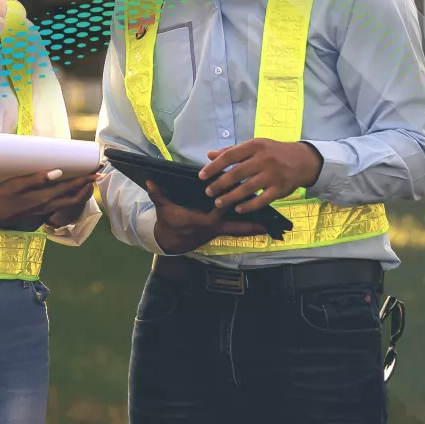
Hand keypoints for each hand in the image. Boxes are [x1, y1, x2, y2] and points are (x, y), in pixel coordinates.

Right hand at [0, 169, 98, 229]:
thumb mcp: (17, 184)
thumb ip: (38, 179)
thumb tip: (59, 172)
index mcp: (43, 198)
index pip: (69, 188)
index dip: (85, 180)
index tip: (97, 173)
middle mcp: (47, 208)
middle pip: (74, 199)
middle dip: (87, 188)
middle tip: (96, 177)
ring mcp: (43, 214)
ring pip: (67, 205)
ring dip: (78, 195)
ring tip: (84, 185)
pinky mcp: (38, 217)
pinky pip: (58, 208)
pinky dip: (67, 201)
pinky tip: (64, 196)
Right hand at [147, 180, 267, 254]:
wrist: (170, 241)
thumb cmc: (169, 223)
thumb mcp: (163, 209)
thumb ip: (158, 195)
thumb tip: (150, 181)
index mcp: (203, 221)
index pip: (220, 210)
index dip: (231, 202)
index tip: (244, 193)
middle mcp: (215, 227)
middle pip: (239, 227)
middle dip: (255, 226)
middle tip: (273, 224)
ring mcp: (219, 231)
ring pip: (240, 229)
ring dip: (255, 225)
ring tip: (273, 222)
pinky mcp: (219, 231)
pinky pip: (237, 228)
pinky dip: (247, 225)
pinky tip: (259, 220)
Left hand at [199, 139, 322, 213]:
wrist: (303, 160)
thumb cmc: (273, 152)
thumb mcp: (254, 146)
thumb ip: (232, 151)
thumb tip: (209, 154)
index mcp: (255, 146)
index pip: (229, 156)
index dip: (214, 166)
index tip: (202, 176)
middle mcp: (264, 160)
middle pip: (236, 173)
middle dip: (220, 184)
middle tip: (208, 192)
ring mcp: (273, 175)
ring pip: (247, 188)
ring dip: (231, 197)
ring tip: (218, 202)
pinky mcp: (280, 189)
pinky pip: (262, 199)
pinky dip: (249, 205)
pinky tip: (238, 209)